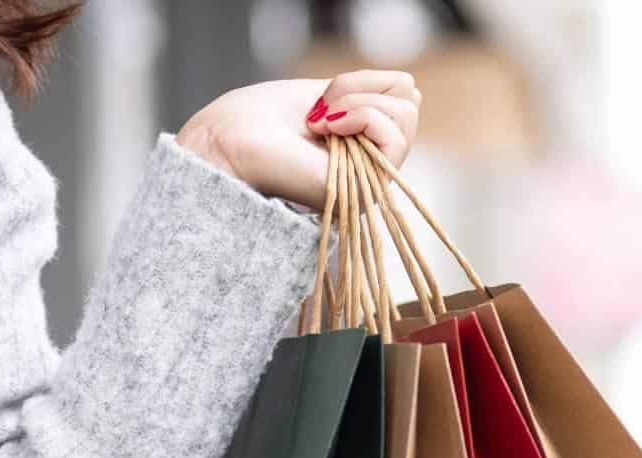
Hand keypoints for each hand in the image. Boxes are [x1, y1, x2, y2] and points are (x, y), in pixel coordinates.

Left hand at [174, 70, 420, 209]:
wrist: (230, 142)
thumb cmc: (260, 119)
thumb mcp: (326, 93)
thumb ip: (368, 94)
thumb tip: (411, 89)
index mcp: (360, 142)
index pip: (402, 98)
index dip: (366, 83)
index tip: (322, 98)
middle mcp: (370, 165)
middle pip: (410, 106)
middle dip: (363, 89)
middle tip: (322, 108)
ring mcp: (371, 180)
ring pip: (407, 117)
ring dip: (358, 103)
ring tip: (321, 120)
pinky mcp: (367, 191)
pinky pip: (393, 136)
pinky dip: (360, 116)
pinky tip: (326, 128)